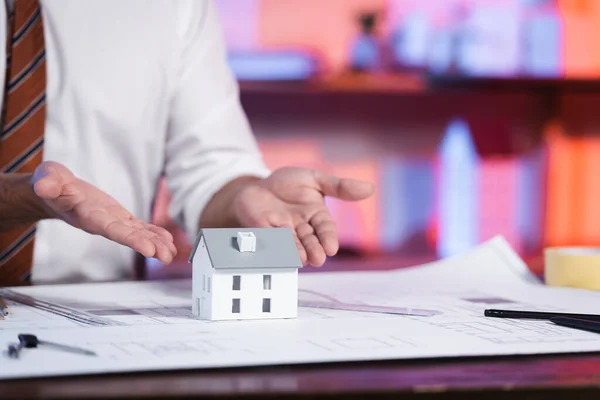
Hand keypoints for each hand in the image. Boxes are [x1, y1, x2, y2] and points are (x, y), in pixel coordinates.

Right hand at [31, 161, 176, 263]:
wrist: (53, 191)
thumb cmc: (51, 184)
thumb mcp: (47, 178)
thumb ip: (47, 183)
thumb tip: (43, 186)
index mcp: (88, 216)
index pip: (112, 229)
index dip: (130, 239)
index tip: (148, 249)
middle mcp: (103, 223)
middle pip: (128, 236)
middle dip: (148, 246)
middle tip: (166, 256)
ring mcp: (112, 221)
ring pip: (136, 233)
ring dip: (155, 243)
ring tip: (171, 253)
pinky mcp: (118, 216)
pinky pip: (138, 226)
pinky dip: (153, 231)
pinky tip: (167, 239)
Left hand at [232, 167, 373, 265]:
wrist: (257, 186)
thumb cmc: (288, 185)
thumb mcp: (315, 179)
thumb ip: (339, 186)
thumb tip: (369, 188)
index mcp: (316, 216)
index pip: (325, 229)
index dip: (328, 238)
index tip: (332, 248)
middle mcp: (300, 228)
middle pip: (309, 241)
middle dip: (313, 250)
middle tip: (317, 259)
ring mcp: (281, 231)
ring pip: (290, 244)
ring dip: (295, 252)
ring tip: (300, 259)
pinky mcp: (262, 230)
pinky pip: (267, 237)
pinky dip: (272, 244)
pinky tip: (275, 249)